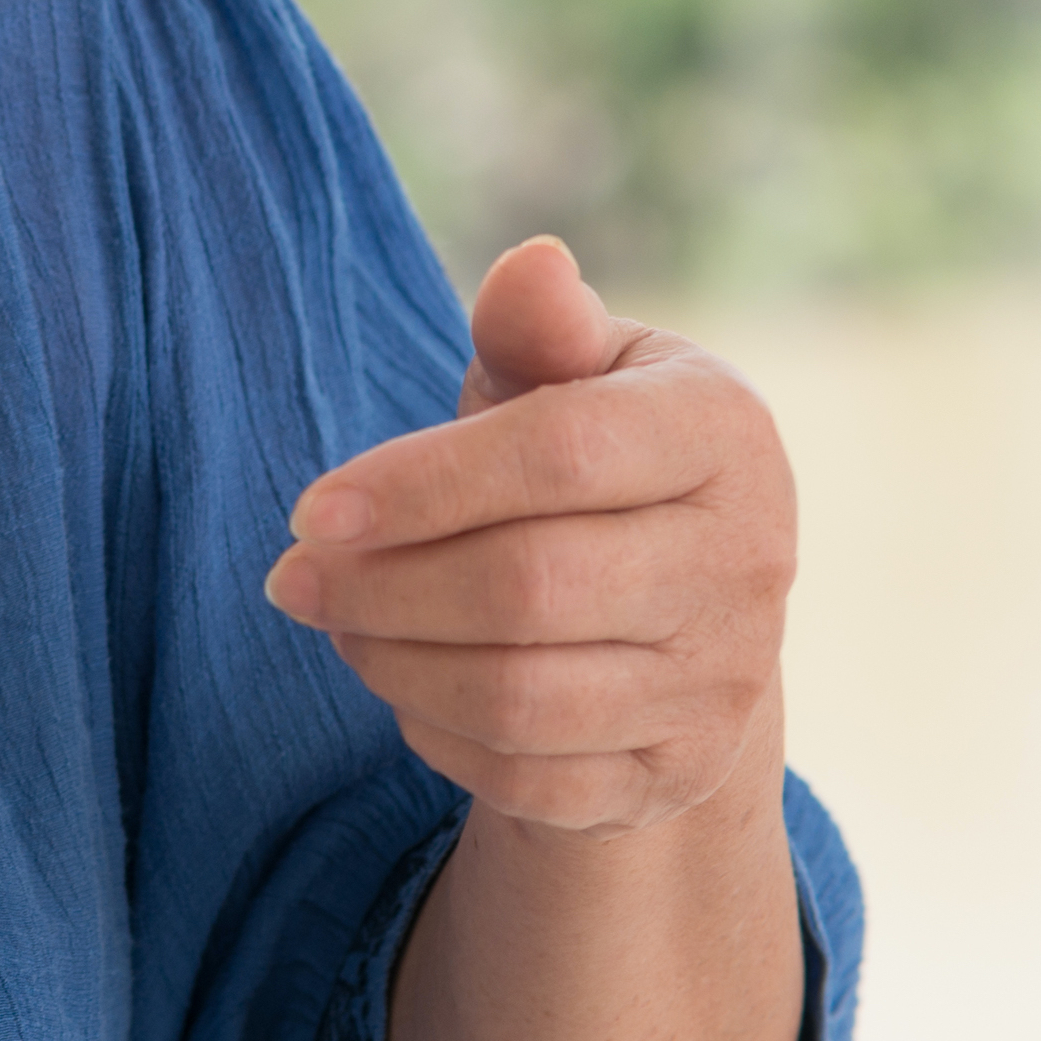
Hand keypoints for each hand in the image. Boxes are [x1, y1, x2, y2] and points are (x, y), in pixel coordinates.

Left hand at [263, 239, 795, 834]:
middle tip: (292, 576)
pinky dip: (438, 733)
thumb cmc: (592, 462)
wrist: (678, 614)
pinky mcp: (680, 772)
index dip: (421, 483)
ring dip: (394, 661)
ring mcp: (724, 680)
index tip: (311, 509)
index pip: (562, 454)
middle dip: (383, 585)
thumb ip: (538, 328)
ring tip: (335, 620)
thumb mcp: (571, 373)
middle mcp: (748, 558)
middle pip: (531, 586)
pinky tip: (401, 680)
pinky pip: (530, 776)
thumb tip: (530, 264)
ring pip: (521, 695)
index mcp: (725, 430)